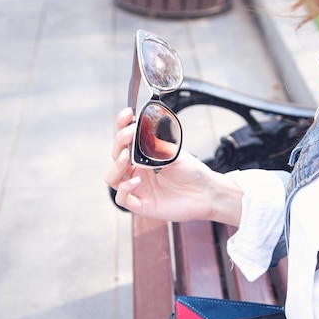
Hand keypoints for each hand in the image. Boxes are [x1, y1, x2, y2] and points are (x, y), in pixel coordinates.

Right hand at [104, 108, 242, 224]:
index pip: (125, 139)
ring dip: (116, 166)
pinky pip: (122, 198)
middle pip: (115, 155)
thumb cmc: (191, 171)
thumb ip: (155, 144)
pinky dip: (124, 188)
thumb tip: (140, 130)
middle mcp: (136, 171)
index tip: (127, 114)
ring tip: (126, 157)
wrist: (206, 192)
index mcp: (142, 156)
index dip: (122, 126)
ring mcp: (137, 188)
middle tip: (129, 133)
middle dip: (120, 142)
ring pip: (112, 177)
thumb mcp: (174, 152)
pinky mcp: (141, 205)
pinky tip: (136, 181)